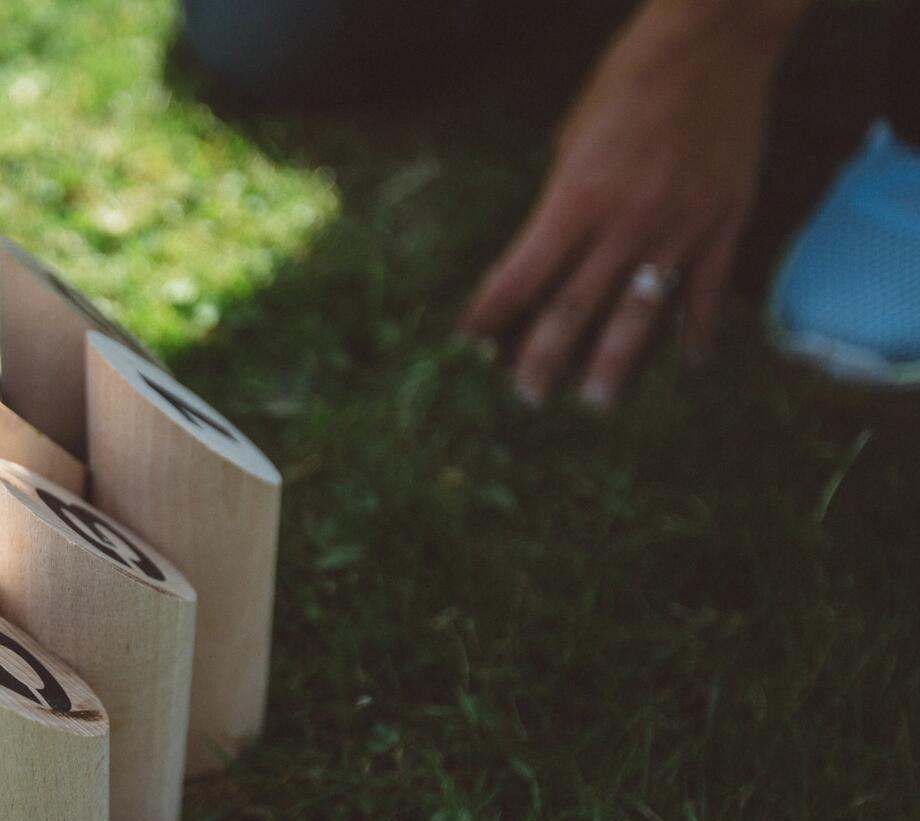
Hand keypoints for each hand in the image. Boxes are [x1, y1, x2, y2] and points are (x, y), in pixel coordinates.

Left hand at [459, 0, 806, 407]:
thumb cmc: (629, 82)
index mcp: (575, 199)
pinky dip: (695, 334)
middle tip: (526, 398)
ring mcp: (677, 230)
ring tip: (595, 404)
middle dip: (544, 359)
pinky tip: (686, 367)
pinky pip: (705, 294)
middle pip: (573, 309)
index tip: (468, 345)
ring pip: (639, 315)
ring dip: (614, 364)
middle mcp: (623, 224)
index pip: (521, 275)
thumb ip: (562, 196)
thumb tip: (545, 246)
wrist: (712, 47)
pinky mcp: (722, 226)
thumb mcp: (573, 136)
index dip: (490, 314)